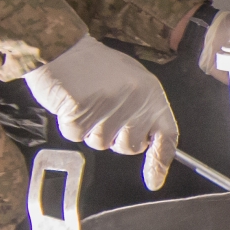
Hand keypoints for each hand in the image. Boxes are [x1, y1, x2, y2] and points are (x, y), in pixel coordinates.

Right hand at [22, 37, 179, 189]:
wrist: (62, 48)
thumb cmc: (92, 66)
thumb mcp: (130, 82)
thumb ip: (142, 110)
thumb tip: (147, 142)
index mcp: (151, 92)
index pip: (167, 135)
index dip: (160, 161)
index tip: (155, 180)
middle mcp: (135, 100)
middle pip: (129, 147)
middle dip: (114, 137)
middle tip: (103, 110)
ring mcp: (110, 106)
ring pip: (100, 143)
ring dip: (89, 128)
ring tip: (86, 101)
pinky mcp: (83, 111)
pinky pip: (76, 136)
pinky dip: (70, 124)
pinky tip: (71, 102)